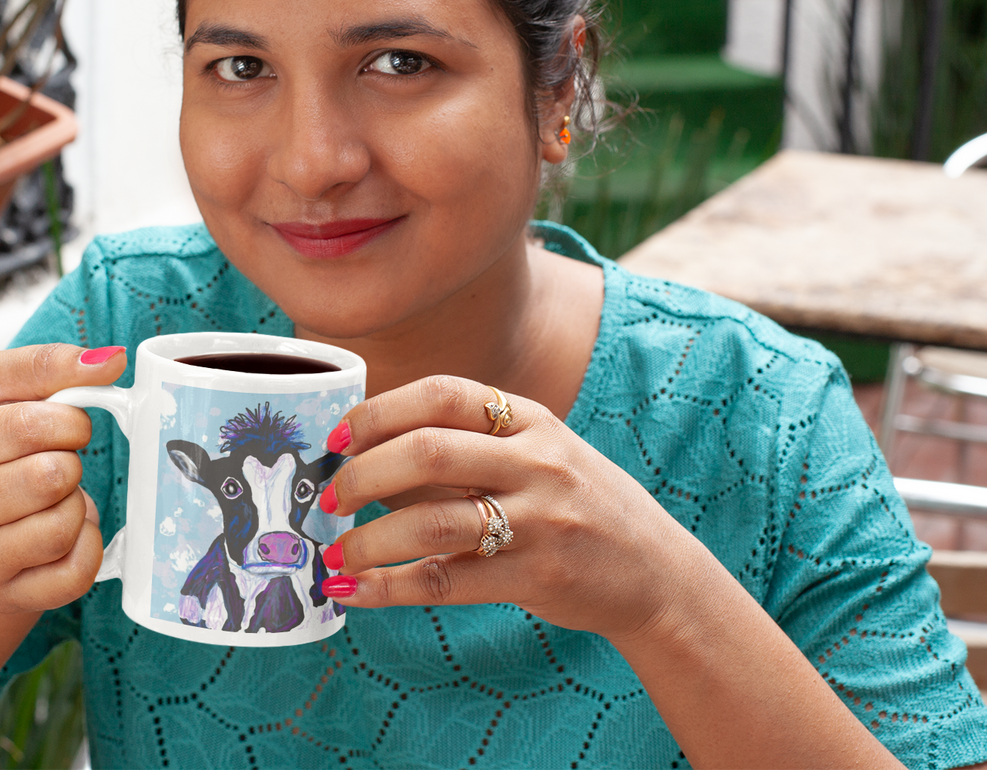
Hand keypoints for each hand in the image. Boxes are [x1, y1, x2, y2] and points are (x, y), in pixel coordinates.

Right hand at [0, 343, 125, 613]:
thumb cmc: (1, 456)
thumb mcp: (6, 400)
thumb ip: (50, 369)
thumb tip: (110, 359)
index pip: (23, 419)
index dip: (66, 417)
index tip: (74, 422)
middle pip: (49, 474)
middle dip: (71, 460)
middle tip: (62, 462)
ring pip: (64, 522)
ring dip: (76, 504)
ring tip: (55, 500)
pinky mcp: (7, 596)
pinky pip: (75, 569)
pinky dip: (87, 547)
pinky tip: (65, 535)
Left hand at [318, 376, 694, 640]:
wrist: (656, 570)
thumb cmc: (578, 505)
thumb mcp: (539, 454)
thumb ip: (469, 446)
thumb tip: (369, 453)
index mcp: (531, 419)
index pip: (442, 395)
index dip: (379, 412)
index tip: (337, 438)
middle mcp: (537, 461)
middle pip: (428, 451)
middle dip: (364, 474)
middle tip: (329, 498)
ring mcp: (540, 519)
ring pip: (432, 522)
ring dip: (370, 540)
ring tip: (336, 554)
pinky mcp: (537, 575)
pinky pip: (447, 581)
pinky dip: (390, 587)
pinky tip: (356, 592)